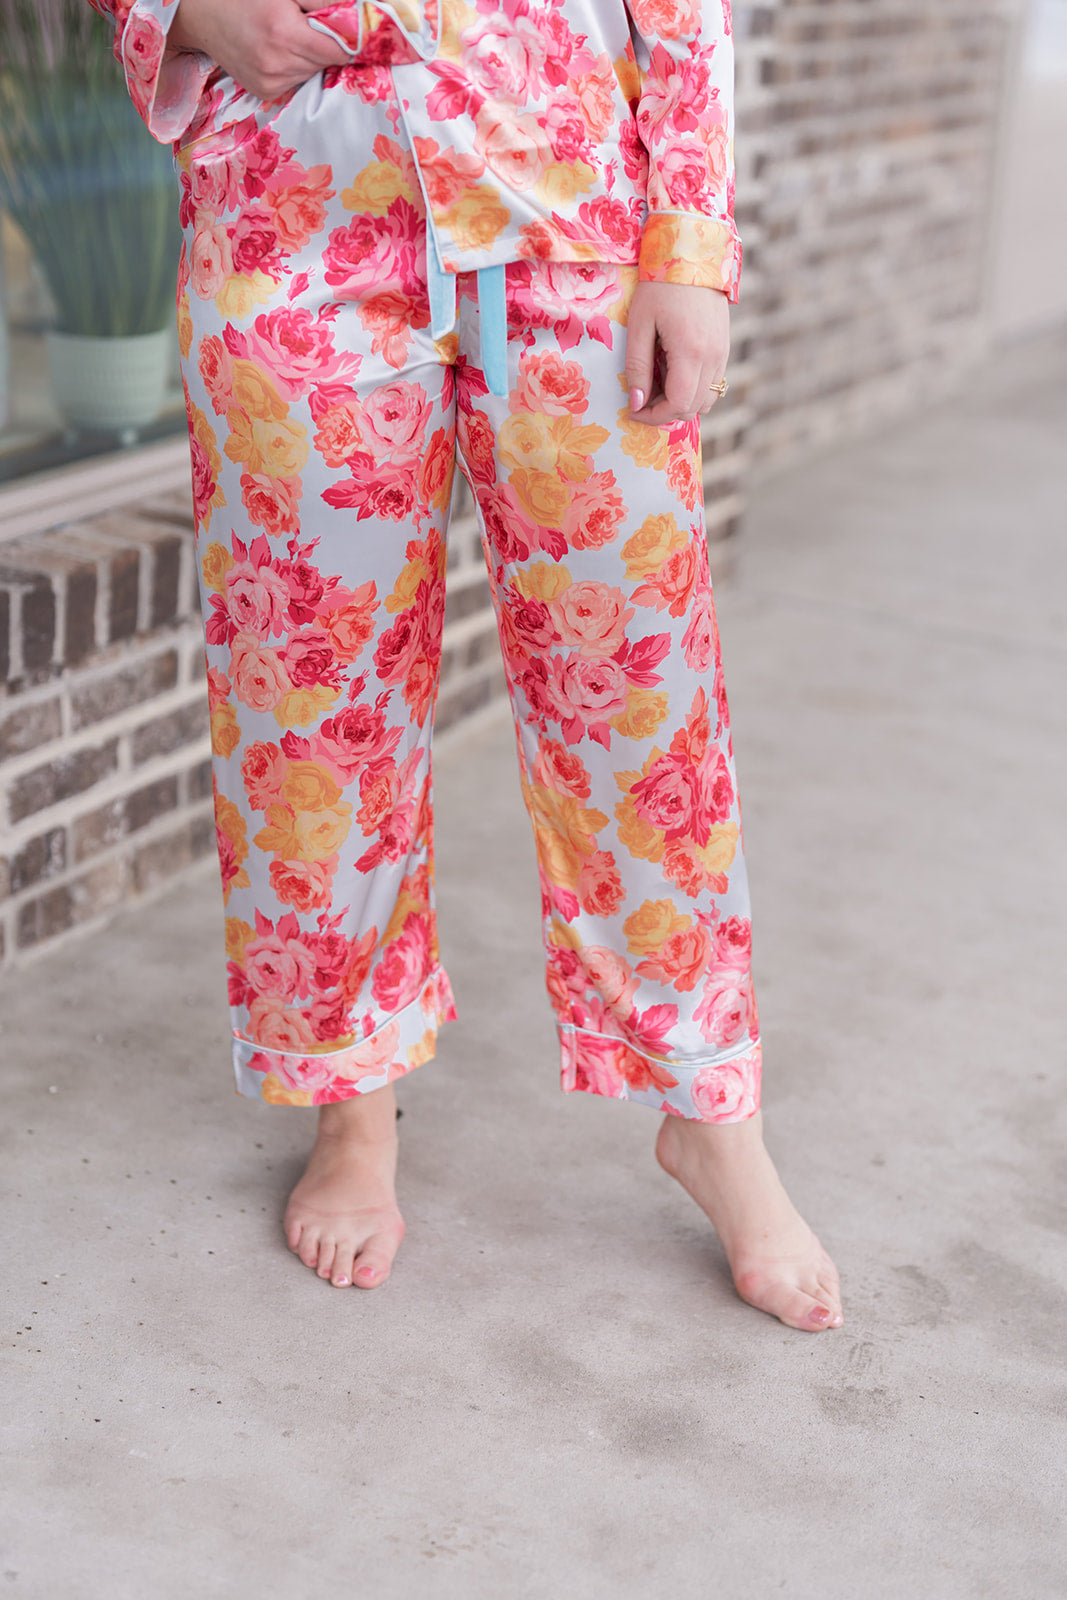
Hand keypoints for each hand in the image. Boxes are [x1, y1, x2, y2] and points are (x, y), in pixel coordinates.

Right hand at [169, 0, 350, 99]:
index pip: (338, 50)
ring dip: (310, 57)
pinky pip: (295, 81)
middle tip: (311, 26)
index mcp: (285, 34)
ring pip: (311, 73)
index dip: (350, 42)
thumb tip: (358, 12)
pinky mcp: (264, 91)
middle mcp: (278, 64)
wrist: (202, 13)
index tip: (355, 35)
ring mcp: (270, 83)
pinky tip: (278, 51)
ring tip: (290, 36)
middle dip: (327, 46)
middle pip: (326, 63)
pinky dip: (294, 67)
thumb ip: (321, 3)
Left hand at [625, 282, 729, 426]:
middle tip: (641, 399)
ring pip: (707, 400)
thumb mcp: (640, 325)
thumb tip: (636, 403)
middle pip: (693, 408)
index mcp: (691, 352)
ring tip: (657, 387)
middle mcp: (713, 357)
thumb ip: (637, 367)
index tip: (634, 410)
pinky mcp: (724, 347)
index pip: (678, 405)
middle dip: (665, 412)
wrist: (692, 254)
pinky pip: (713, 384)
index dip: (655, 416)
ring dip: (682, 402)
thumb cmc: (659, 286)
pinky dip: (694, 389)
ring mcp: (722, 353)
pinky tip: (673, 374)